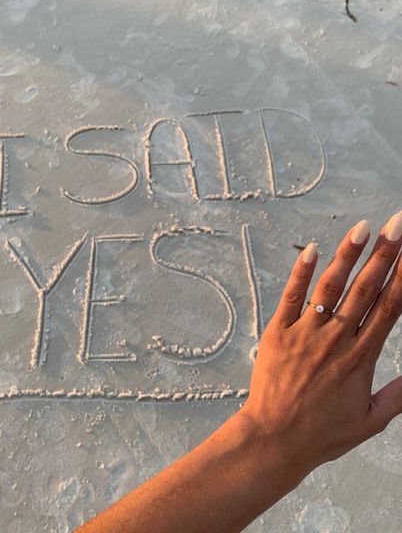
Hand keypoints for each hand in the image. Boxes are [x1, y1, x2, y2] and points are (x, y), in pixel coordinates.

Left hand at [241, 213, 401, 478]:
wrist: (274, 439)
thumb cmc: (322, 433)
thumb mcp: (369, 422)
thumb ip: (397, 397)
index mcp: (361, 357)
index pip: (388, 308)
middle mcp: (336, 339)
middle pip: (365, 289)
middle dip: (384, 255)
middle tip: (397, 226)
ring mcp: (306, 332)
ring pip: (331, 286)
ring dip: (347, 255)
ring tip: (363, 228)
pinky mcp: (279, 332)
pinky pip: (291, 296)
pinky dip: (301, 272)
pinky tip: (312, 249)